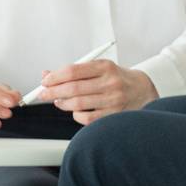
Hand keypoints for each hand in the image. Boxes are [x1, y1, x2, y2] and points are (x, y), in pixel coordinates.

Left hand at [39, 59, 158, 124]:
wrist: (142, 90)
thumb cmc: (115, 78)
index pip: (73, 70)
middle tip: (43, 94)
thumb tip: (46, 74)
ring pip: (78, 104)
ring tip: (58, 101)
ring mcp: (113, 100)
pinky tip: (74, 110)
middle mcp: (110, 82)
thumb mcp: (98, 68)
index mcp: (104, 67)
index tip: (45, 81)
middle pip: (73, 88)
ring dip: (62, 103)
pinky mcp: (114, 115)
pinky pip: (87, 118)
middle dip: (53, 91)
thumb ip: (74, 71)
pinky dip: (76, 115)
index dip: (55, 76)